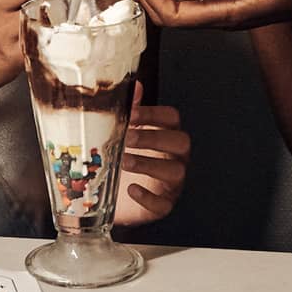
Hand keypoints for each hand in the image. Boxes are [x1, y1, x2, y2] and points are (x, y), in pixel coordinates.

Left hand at [114, 82, 189, 225]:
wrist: (112, 196)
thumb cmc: (123, 158)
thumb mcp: (124, 134)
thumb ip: (131, 110)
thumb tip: (135, 86)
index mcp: (166, 134)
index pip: (171, 118)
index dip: (153, 114)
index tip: (130, 115)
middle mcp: (174, 156)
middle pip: (180, 142)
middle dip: (154, 138)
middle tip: (127, 139)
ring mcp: (171, 182)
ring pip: (175, 171)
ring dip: (149, 164)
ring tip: (124, 162)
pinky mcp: (162, 205)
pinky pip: (164, 204)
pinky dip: (148, 198)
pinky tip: (131, 190)